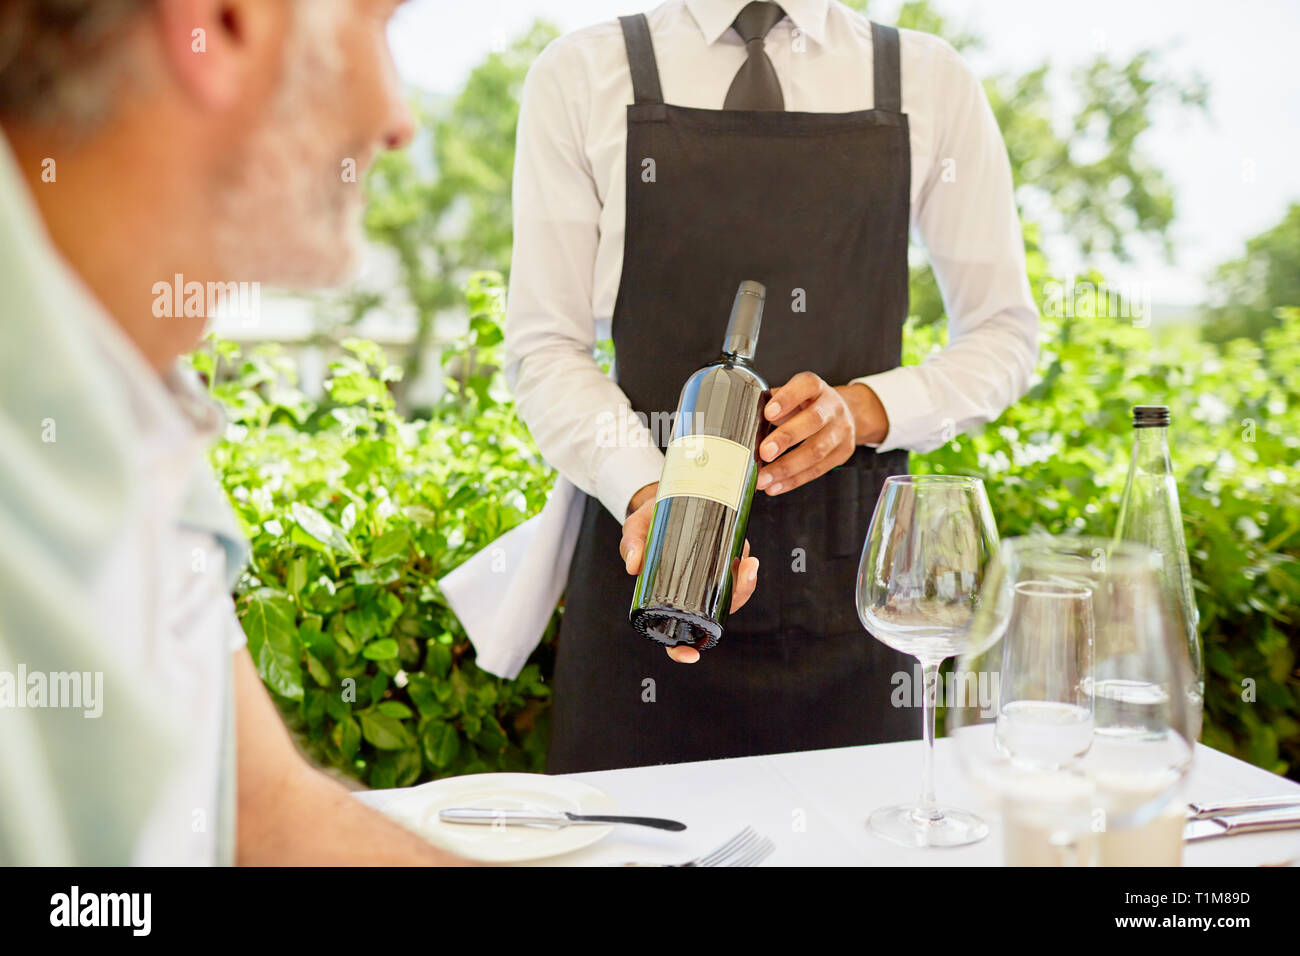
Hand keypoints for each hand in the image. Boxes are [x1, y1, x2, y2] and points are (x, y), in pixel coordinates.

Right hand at [620, 482, 758, 663]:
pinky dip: (744, 570)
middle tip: (740, 576)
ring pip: (729, 597)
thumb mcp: (635, 530)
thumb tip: (633, 566)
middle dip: (733, 601)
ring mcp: (708, 580)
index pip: (673, 636)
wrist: (662, 498)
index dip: (681, 651)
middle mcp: (690, 594)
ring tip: (748, 562)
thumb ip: (632, 545)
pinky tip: (747, 557)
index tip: (691, 655)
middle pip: (713, 616)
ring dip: (744, 585)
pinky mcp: (720, 562)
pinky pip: (736, 576)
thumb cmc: (647, 522)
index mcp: (665, 598)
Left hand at [755, 374, 886, 495]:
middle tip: (764, 452)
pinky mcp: (842, 452)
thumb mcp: (791, 395)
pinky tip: (775, 486)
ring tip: (764, 478)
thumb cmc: (807, 404)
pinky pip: (817, 470)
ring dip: (786, 468)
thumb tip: (744, 427)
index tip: (768, 413)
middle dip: (786, 438)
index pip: (806, 386)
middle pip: (813, 421)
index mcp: (815, 387)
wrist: (843, 413)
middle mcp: (832, 406)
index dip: (788, 398)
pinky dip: (793, 480)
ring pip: (816, 451)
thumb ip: (771, 405)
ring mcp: (841, 430)